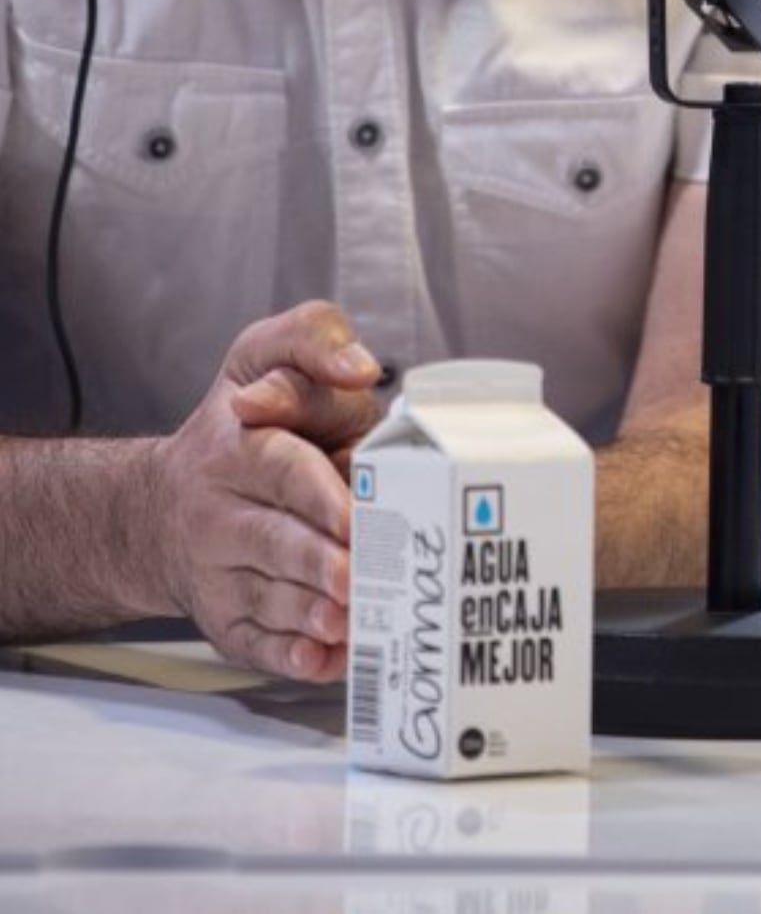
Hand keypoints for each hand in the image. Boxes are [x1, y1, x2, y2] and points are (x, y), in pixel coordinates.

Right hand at [152, 302, 382, 680]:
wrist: (160, 507)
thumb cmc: (241, 426)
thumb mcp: (261, 356)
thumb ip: (310, 337)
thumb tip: (358, 366)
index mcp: (237, 448)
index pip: (282, 468)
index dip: (320, 494)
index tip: (356, 515)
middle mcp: (221, 516)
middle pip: (277, 542)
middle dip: (321, 561)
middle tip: (362, 576)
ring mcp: (220, 574)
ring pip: (268, 598)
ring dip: (310, 614)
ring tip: (351, 619)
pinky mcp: (226, 621)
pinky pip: (254, 645)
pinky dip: (289, 657)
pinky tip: (324, 660)